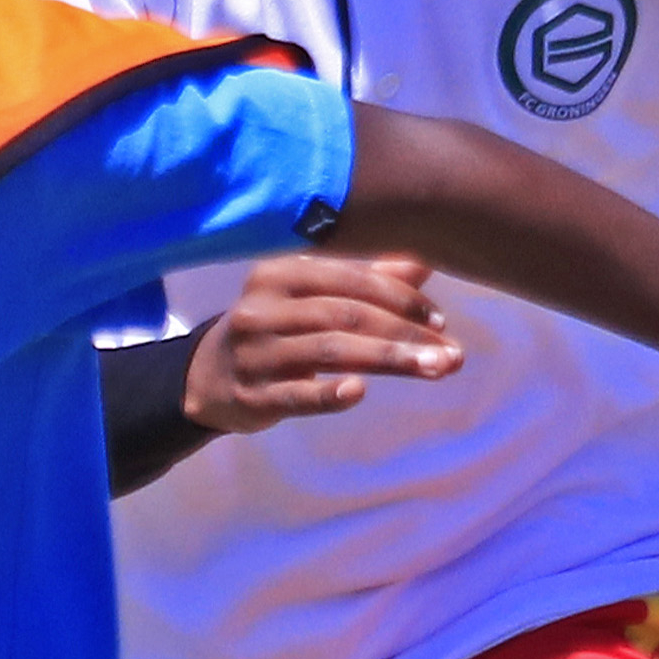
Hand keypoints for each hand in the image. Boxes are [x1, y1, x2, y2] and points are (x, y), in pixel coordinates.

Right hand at [186, 254, 458, 430]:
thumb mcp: (310, 298)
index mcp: (279, 273)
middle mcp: (262, 308)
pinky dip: (328, 393)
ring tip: (435, 370)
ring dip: (389, 360)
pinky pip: (296, 394)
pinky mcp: (251, 396)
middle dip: (406, 333)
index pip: (351, 279)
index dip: (401, 298)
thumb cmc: (275, 330)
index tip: (440, 321)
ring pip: (330, 351)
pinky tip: (359, 391)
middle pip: (346, 315)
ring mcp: (254, 354)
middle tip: (451, 354)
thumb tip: (424, 262)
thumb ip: (365, 280)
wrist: (207, 379)